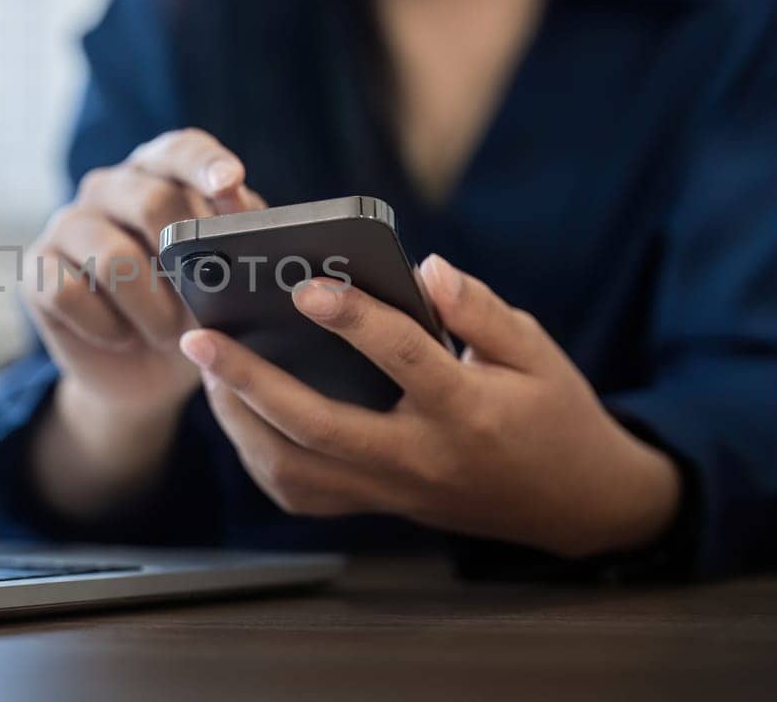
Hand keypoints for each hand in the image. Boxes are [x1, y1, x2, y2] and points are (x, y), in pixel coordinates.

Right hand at [25, 129, 263, 515]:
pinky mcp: (37, 271)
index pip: (180, 148)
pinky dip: (107, 327)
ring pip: (112, 258)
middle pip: (149, 201)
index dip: (205, 163)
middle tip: (204, 308)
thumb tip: (244, 214)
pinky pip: (69, 294)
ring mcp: (67, 224)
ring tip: (170, 335)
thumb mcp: (227, 272)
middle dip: (184, 261)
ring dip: (152, 308)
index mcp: (158, 172)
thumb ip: (235, 236)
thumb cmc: (196, 308)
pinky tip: (122, 338)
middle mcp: (108, 187)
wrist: (144, 372)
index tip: (230, 183)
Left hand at [178, 255, 680, 558]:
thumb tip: (428, 268)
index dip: (353, 319)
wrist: (575, 505)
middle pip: (317, 426)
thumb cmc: (553, 415)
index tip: (306, 284)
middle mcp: (420, 459)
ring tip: (208, 370)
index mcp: (466, 411)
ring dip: (240, 421)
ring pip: (294, 470)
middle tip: (200, 337)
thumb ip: (481, 311)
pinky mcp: (376, 507)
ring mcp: (392, 492)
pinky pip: (300, 492)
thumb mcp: (537, 353)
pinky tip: (238, 412)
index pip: (401, 358)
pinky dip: (258, 455)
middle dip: (251, 380)